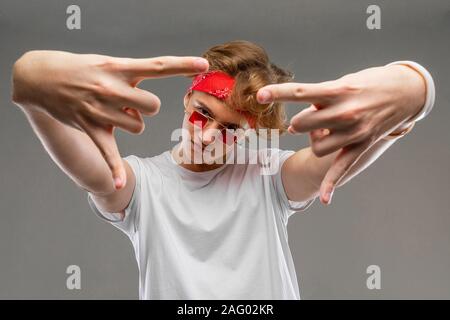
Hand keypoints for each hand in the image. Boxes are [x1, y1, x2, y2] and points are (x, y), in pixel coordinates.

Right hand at [12, 50, 208, 188]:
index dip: (183, 65)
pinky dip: (114, 169)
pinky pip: (108, 153)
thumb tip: (148, 107)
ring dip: (132, 122)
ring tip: (112, 112)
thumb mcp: (109, 63)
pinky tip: (118, 186)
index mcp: (120, 67)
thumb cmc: (84, 69)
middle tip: (132, 102)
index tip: (204, 63)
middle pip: (154, 106)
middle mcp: (111, 88)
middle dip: (148, 107)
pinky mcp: (91, 128)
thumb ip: (134, 81)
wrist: (42, 76)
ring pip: (138, 126)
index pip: (158, 65)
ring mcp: (100, 109)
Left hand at [256, 64, 425, 202]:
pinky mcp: (361, 145)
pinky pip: (341, 167)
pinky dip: (331, 184)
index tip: (259, 96)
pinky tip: (323, 200)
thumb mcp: (343, 82)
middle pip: (301, 124)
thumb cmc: (368, 83)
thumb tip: (299, 122)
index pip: (299, 92)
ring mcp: (353, 131)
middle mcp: (344, 112)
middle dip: (298, 123)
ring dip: (314, 140)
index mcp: (337, 91)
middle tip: (312, 118)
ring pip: (316, 146)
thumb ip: (319, 101)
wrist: (406, 91)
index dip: (276, 94)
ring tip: (327, 131)